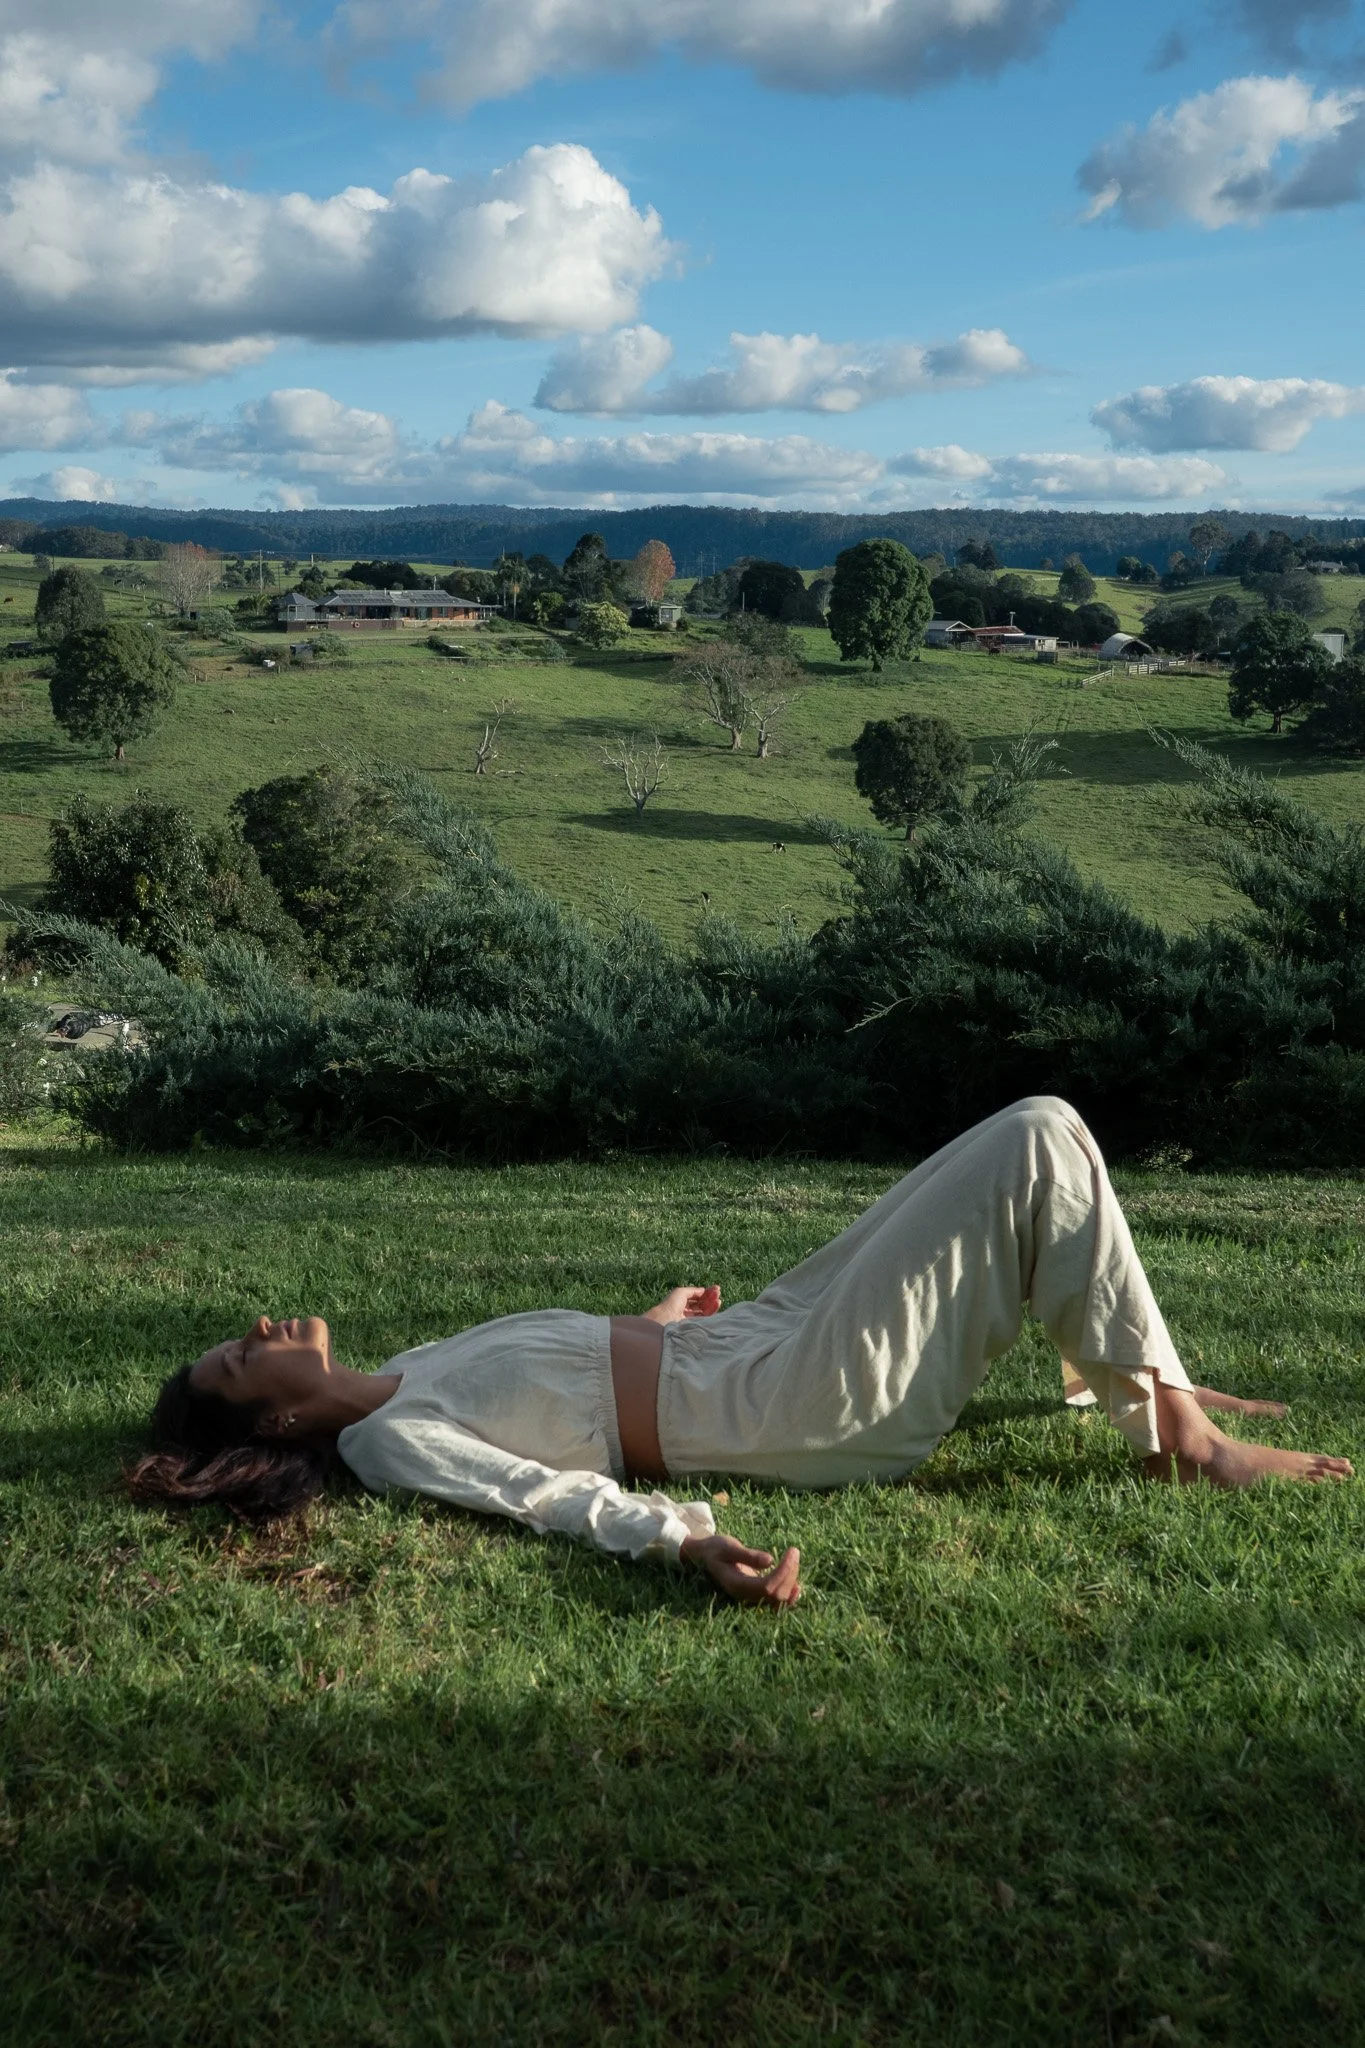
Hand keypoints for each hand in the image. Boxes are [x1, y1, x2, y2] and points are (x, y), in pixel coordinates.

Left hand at [647, 1285, 721, 1323]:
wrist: (666, 1320)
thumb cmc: (671, 1304)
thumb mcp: (681, 1292)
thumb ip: (693, 1290)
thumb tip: (703, 1290)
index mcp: (681, 1301)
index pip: (696, 1297)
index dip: (705, 1292)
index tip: (715, 1289)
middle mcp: (686, 1310)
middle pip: (702, 1303)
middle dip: (710, 1297)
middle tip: (718, 1292)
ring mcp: (691, 1318)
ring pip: (705, 1310)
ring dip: (712, 1303)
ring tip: (719, 1298)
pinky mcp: (695, 1325)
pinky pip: (706, 1317)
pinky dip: (712, 1310)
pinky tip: (717, 1303)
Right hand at [680, 1532, 801, 1608]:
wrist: (704, 1556)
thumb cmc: (715, 1548)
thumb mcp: (729, 1547)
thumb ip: (748, 1555)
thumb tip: (770, 1560)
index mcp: (737, 1585)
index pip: (768, 1587)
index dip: (784, 1572)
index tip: (792, 1551)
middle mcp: (745, 1596)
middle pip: (776, 1594)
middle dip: (790, 1573)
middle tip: (794, 1551)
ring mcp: (751, 1597)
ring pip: (779, 1599)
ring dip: (791, 1581)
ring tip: (795, 1559)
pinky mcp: (756, 1594)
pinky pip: (776, 1601)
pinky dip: (788, 1593)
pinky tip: (797, 1585)